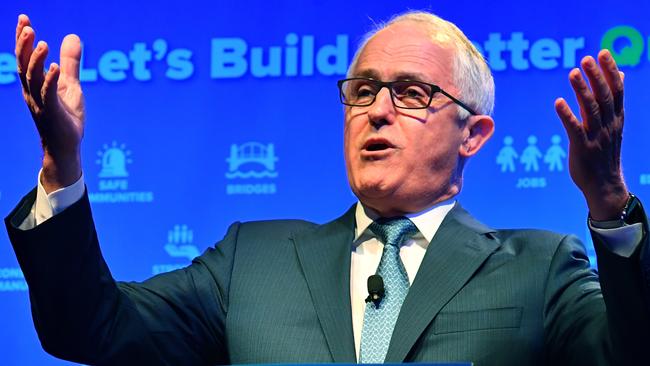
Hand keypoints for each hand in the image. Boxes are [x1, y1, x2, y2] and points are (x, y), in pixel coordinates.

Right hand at [15, 14, 84, 192]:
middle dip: (23, 45)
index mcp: (34, 84)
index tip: (24, 19)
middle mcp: (32, 91)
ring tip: (42, 42)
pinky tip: (55, 67)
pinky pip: (49, 95)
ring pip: (32, 78)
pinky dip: (51, 80)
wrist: (66, 147)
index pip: (25, 57)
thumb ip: (70, 62)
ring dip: (36, 60)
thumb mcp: (70, 85)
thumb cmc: (66, 116)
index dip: (22, 38)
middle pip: (23, 64)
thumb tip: (73, 36)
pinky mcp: (52, 113)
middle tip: (27, 26)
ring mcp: (41, 103)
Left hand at [554, 49, 627, 220]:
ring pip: (591, 110)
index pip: (617, 91)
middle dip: (596, 77)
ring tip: (572, 73)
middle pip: (605, 97)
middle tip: (587, 58)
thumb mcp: (614, 124)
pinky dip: (567, 115)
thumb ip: (614, 100)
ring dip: (581, 91)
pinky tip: (558, 102)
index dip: (610, 71)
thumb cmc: (605, 151)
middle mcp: (608, 125)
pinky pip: (575, 129)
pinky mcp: (582, 149)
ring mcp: (596, 137)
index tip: (603, 52)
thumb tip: (621, 75)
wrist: (604, 185)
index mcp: (616, 119)